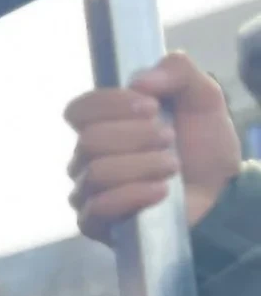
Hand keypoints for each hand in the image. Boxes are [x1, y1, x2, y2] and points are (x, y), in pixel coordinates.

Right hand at [66, 52, 240, 240]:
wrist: (218, 192)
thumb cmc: (202, 146)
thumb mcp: (201, 96)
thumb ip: (177, 71)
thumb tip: (139, 82)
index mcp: (102, 125)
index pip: (78, 110)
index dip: (111, 104)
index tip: (151, 106)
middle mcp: (86, 158)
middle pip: (89, 141)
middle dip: (135, 137)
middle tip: (169, 140)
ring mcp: (86, 192)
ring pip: (96, 173)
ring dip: (142, 165)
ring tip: (171, 167)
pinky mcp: (93, 224)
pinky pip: (98, 207)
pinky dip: (134, 194)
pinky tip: (161, 191)